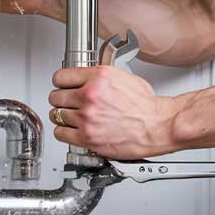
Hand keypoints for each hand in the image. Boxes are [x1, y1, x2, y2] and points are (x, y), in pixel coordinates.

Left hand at [47, 66, 179, 159]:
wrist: (158, 125)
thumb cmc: (147, 106)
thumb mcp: (125, 78)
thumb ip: (101, 77)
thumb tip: (89, 78)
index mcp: (99, 77)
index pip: (61, 77)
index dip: (61, 82)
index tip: (62, 86)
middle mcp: (91, 96)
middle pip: (56, 96)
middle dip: (61, 99)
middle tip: (67, 102)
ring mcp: (87, 118)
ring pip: (56, 115)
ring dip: (62, 116)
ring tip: (71, 116)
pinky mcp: (88, 137)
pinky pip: (61, 133)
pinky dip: (64, 131)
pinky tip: (72, 129)